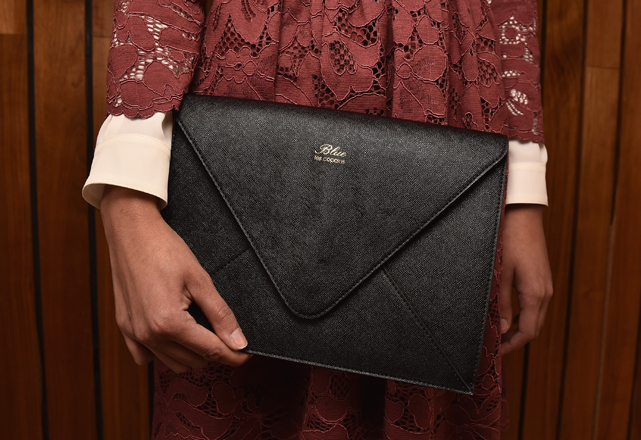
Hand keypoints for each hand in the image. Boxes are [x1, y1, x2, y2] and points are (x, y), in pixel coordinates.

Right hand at [101, 186, 250, 371]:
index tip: (246, 353)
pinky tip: (174, 334)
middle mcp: (149, 335)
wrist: (131, 231)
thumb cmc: (165, 249)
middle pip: (194, 362)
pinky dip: (164, 352)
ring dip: (191, 354)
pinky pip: (146, 357)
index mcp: (169, 323)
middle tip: (226, 334)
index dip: (234, 356)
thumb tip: (239, 342)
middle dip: (214, 352)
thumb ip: (221, 314)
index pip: (211, 352)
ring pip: (172, 364)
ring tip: (201, 330)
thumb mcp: (200, 280)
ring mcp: (134, 333)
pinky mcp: (124, 328)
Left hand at [499, 204, 552, 354]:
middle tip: (496, 347)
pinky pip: (535, 305)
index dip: (512, 345)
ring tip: (499, 333)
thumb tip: (500, 329)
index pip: (527, 332)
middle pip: (534, 328)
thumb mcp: (499, 273)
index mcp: (535, 294)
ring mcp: (546, 285)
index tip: (497, 352)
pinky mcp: (542, 278)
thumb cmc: (509, 240)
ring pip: (535, 317)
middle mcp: (545, 292)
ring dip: (519, 328)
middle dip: (516, 340)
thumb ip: (500, 303)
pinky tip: (507, 314)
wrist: (523, 214)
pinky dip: (523, 315)